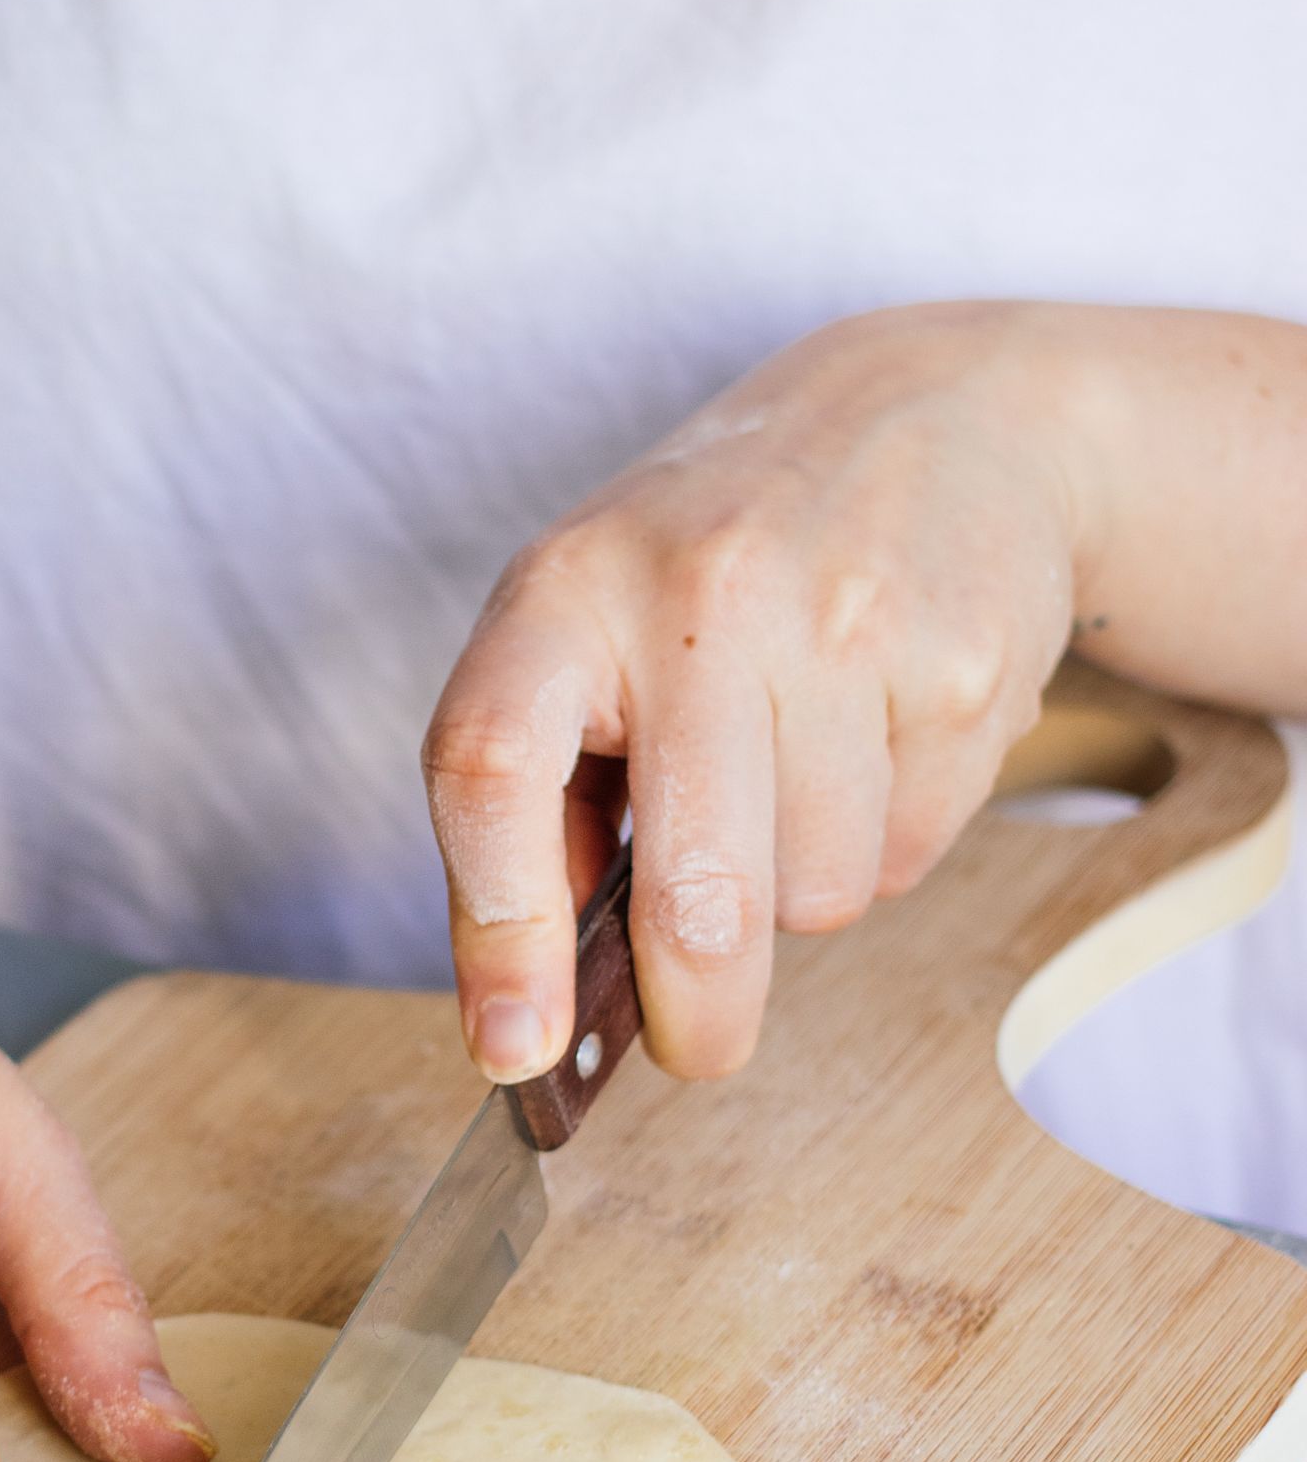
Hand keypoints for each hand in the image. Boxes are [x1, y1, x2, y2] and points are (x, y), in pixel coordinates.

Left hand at [426, 305, 1082, 1083]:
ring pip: (816, 896)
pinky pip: (912, 853)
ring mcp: (847, 623)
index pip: (493, 770)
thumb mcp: (575, 636)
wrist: (924, 413)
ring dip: (799, 892)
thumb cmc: (703, 567)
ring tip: (791, 779)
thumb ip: (536, 808)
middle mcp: (699, 597)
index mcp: (561, 594)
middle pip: (695, 890)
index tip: (509, 1048)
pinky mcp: (967, 665)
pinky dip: (885, 841)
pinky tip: (873, 743)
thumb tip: (524, 1014)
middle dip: (696, 1009)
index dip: (497, 932)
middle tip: (696, 1046)